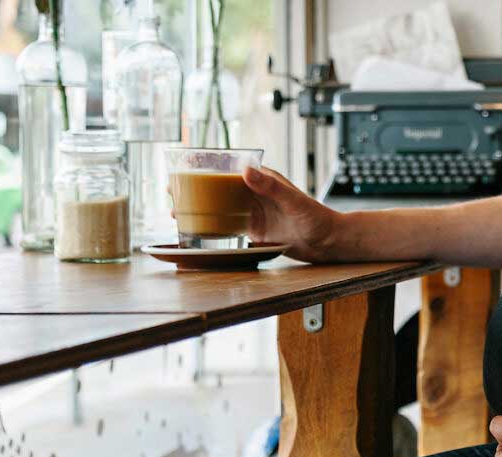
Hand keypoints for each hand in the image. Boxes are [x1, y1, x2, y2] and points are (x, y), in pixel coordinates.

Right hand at [168, 166, 338, 261]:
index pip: (230, 168)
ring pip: (221, 207)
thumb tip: (246, 170)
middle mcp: (256, 194)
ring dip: (200, 209)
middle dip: (195, 188)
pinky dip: (212, 227)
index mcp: (264, 180)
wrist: (329, 242)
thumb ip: (271, 187)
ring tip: (176, 213)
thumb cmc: (317, 218)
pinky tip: (196, 230)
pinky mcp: (257, 231)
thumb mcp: (294, 201)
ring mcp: (255, 213)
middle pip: (219, 187)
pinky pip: (230, 226)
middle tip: (171, 192)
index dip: (206, 167)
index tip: (185, 168)